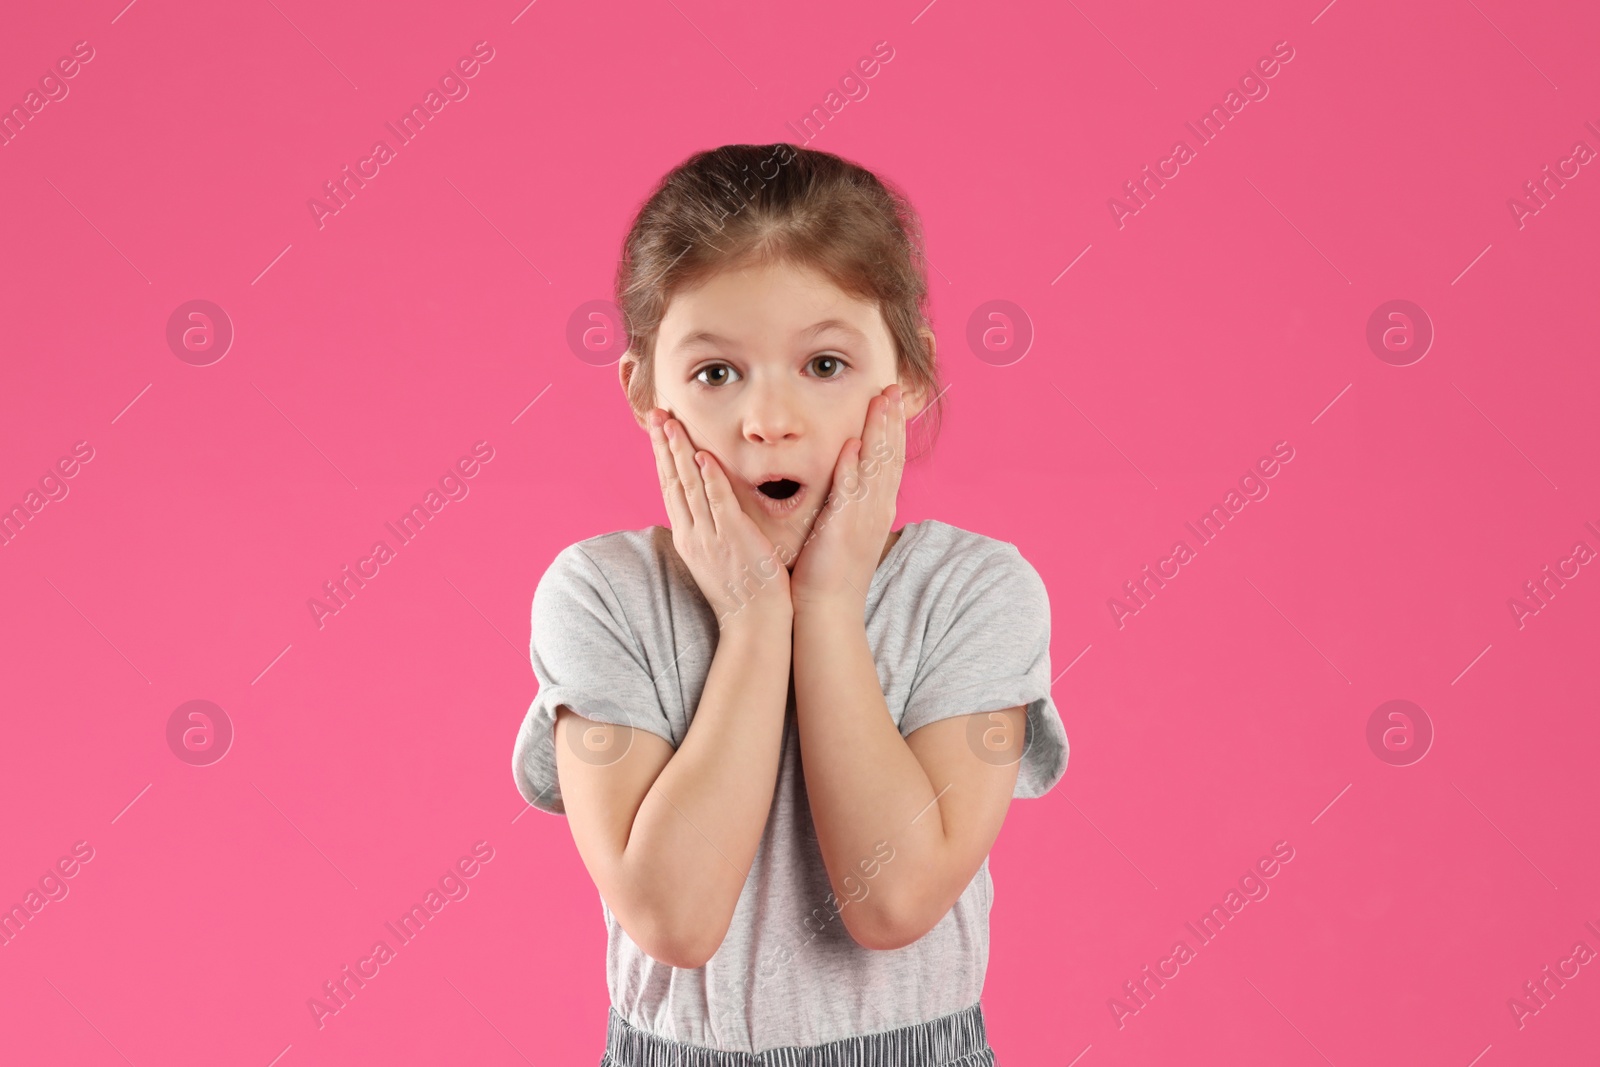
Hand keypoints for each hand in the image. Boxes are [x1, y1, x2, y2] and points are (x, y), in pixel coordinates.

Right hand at [647, 408, 791, 630]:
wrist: (753, 623)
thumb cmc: (742, 593)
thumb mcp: (715, 560)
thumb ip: (708, 532)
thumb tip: (702, 512)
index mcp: (688, 538)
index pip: (670, 489)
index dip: (662, 458)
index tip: (658, 431)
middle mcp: (692, 534)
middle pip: (672, 481)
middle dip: (662, 446)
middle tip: (655, 415)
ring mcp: (711, 536)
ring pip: (689, 486)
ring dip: (679, 452)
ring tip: (670, 424)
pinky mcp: (733, 537)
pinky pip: (718, 501)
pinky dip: (709, 477)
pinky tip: (702, 454)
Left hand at [788, 383, 906, 613]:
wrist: (829, 607)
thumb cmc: (829, 569)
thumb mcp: (844, 526)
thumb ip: (849, 497)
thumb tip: (847, 467)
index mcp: (877, 507)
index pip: (888, 459)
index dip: (891, 427)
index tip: (889, 399)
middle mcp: (877, 509)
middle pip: (890, 456)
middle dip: (891, 420)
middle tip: (892, 387)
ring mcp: (864, 519)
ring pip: (876, 468)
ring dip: (879, 434)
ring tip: (880, 402)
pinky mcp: (845, 530)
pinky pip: (850, 494)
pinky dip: (852, 470)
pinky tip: (852, 447)